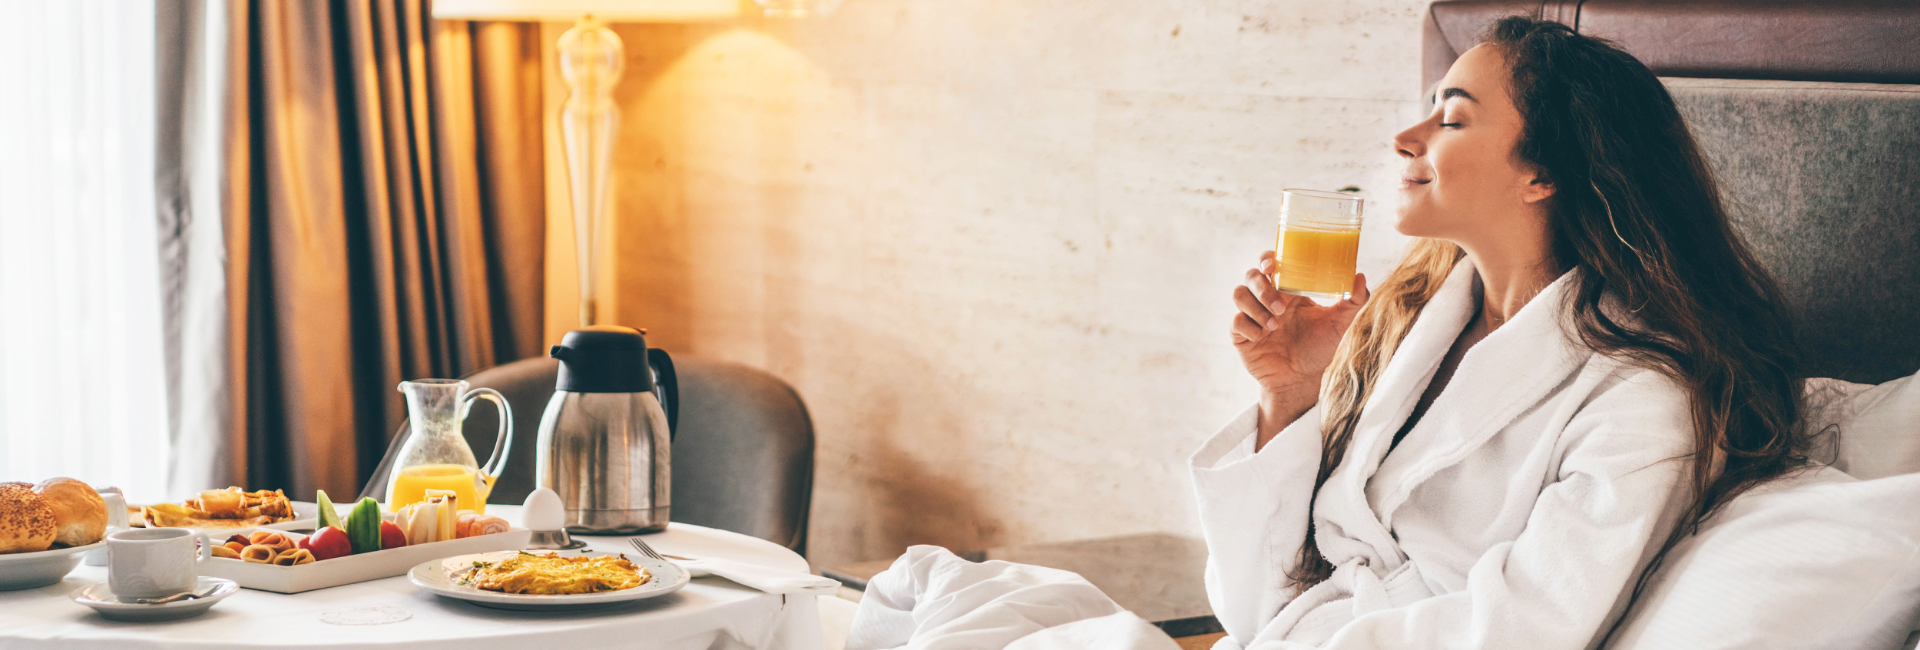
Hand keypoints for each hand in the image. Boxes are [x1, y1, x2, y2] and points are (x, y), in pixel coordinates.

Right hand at [1231, 251, 1369, 440]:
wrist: (1301, 380)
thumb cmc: (1318, 349)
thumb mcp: (1339, 324)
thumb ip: (1353, 301)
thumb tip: (1360, 276)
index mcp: (1288, 291)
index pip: (1271, 264)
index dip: (1267, 259)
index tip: (1273, 265)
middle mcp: (1267, 299)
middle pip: (1251, 275)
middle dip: (1262, 288)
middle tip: (1280, 308)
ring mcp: (1252, 316)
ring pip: (1239, 294)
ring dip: (1255, 307)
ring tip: (1273, 326)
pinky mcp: (1241, 335)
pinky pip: (1235, 321)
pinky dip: (1248, 327)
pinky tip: (1261, 338)